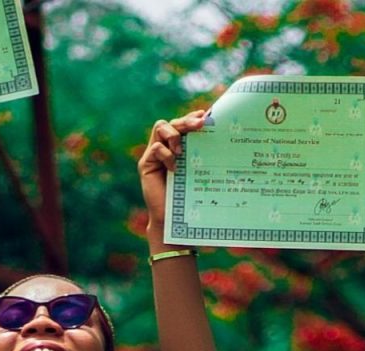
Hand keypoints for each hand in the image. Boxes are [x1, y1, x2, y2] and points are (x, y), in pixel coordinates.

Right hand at [138, 110, 207, 236]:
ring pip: (161, 127)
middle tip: (200, 124)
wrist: (172, 220)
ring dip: (174, 133)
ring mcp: (155, 155)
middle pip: (173, 122)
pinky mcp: (146, 164)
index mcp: (182, 147)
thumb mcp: (200, 172)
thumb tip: (219, 135)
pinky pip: (155, 148)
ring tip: (182, 149)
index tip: (207, 116)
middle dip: (186, 121)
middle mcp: (168, 147)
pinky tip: (174, 167)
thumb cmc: (189, 198)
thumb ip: (203, 154)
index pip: (185, 124)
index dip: (193, 117)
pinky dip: (166, 154)